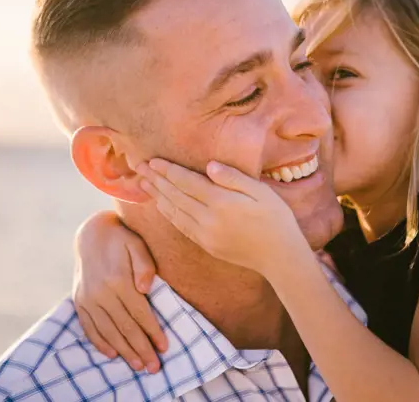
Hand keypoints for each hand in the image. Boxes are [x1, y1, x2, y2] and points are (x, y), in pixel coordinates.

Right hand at [73, 211, 167, 372]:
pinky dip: (100, 342)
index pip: (140, 313)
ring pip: (108, 331)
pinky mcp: (79, 301)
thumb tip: (146, 289)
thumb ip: (145, 264)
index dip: (153, 331)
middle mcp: (100, 292)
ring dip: (123, 351)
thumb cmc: (122, 239)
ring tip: (137, 365)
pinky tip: (112, 354)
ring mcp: (88, 298)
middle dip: (141, 348)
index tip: (164, 347)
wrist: (91, 234)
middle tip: (154, 367)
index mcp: (118, 279)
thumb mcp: (137, 244)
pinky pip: (89, 327)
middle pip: (125, 327)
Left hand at [136, 160, 311, 275]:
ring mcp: (206, 235)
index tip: (154, 160)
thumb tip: (209, 166)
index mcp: (223, 202)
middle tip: (139, 166)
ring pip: (174, 212)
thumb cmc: (276, 220)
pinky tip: (161, 205)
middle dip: (156, 180)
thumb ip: (234, 178)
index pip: (188, 182)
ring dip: (157, 196)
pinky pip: (181, 226)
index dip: (169, 170)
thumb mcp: (262, 192)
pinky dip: (168, 213)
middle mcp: (209, 219)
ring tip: (143, 183)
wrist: (280, 257)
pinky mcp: (206, 245)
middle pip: (176, 195)